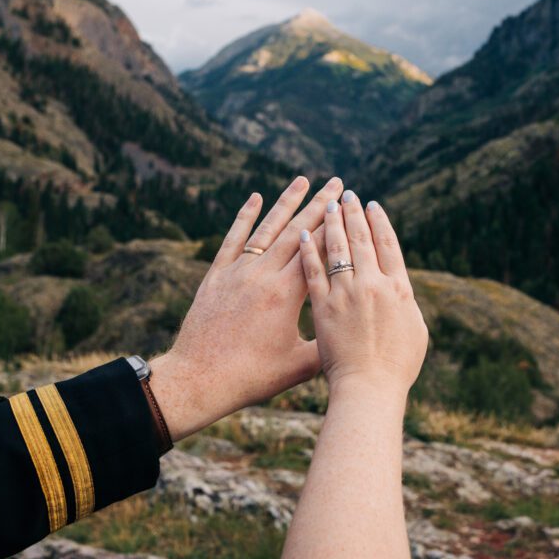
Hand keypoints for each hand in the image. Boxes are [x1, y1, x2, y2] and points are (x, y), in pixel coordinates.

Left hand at [150, 175, 342, 440]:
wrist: (198, 379)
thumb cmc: (251, 377)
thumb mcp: (299, 366)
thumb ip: (329, 346)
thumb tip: (359, 333)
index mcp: (286, 295)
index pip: (319, 251)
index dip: (338, 227)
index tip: (352, 206)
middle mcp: (263, 275)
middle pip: (297, 232)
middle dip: (320, 205)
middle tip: (338, 182)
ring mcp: (238, 272)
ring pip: (267, 229)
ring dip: (286, 202)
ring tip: (304, 179)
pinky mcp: (217, 276)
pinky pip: (234, 239)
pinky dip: (245, 217)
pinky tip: (255, 197)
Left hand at [299, 191, 427, 398]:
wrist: (366, 392)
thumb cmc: (394, 370)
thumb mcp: (410, 336)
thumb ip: (402, 308)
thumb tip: (400, 292)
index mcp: (396, 291)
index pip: (386, 245)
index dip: (379, 223)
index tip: (372, 205)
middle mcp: (370, 286)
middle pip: (359, 240)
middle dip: (352, 213)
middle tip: (347, 193)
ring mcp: (342, 294)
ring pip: (333, 248)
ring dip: (330, 222)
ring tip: (326, 202)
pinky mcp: (319, 307)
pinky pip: (310, 271)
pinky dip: (308, 250)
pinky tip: (304, 233)